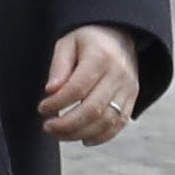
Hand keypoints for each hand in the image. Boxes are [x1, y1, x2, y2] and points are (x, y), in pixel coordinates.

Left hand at [39, 24, 139, 144]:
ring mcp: (128, 88)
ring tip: (61, 134)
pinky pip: (119, 124)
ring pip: (106, 121)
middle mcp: (118, 74)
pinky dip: (101, 137)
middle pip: (92, 109)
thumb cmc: (88, 40)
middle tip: (48, 127)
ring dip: (81, 133)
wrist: (119, 35)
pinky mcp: (132, 99)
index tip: (42, 108)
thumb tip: (51, 91)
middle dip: (67, 124)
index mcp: (100, 57)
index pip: (77, 88)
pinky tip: (83, 139)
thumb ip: (59, 66)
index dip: (57, 103)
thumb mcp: (68, 42)